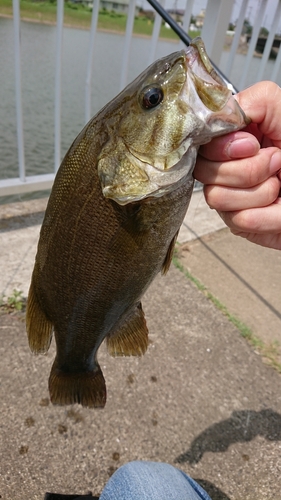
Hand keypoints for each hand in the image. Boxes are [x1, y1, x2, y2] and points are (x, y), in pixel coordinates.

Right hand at [194, 81, 280, 249]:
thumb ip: (250, 102)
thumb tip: (216, 117)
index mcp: (231, 140)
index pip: (201, 144)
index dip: (224, 147)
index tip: (253, 144)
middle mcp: (224, 168)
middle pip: (205, 172)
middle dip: (249, 168)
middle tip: (277, 161)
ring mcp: (229, 197)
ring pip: (217, 197)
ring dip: (260, 191)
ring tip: (279, 183)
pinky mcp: (239, 223)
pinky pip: (240, 220)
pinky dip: (269, 214)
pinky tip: (280, 206)